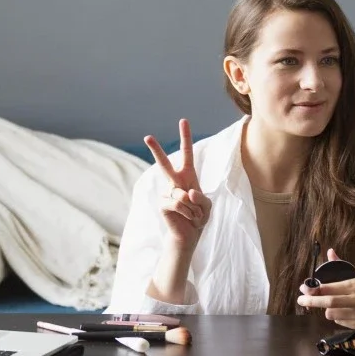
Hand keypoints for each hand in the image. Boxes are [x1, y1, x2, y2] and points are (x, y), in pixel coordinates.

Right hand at [144, 119, 212, 251]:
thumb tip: (186, 192)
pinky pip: (178, 204)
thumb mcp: (207, 206)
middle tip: (147, 136)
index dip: (185, 137)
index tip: (183, 121)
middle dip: (156, 150)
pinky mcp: (162, 204)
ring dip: (194, 208)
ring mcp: (167, 192)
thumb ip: (200, 197)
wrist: (189, 234)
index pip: (187, 154)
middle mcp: (175, 182)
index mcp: (188, 176)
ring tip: (193, 215)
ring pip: (183, 194)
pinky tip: (187, 218)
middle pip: (164, 163)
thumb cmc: (198, 217)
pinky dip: (188, 213)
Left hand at [297, 249, 354, 328]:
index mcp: (354, 285)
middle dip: (311, 301)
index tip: (304, 289)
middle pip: (328, 302)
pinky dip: (337, 318)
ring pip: (332, 315)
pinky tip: (340, 312)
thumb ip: (342, 265)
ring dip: (326, 310)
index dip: (314, 289)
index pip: (329, 288)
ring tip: (327, 306)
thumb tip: (330, 252)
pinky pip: (341, 323)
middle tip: (300, 300)